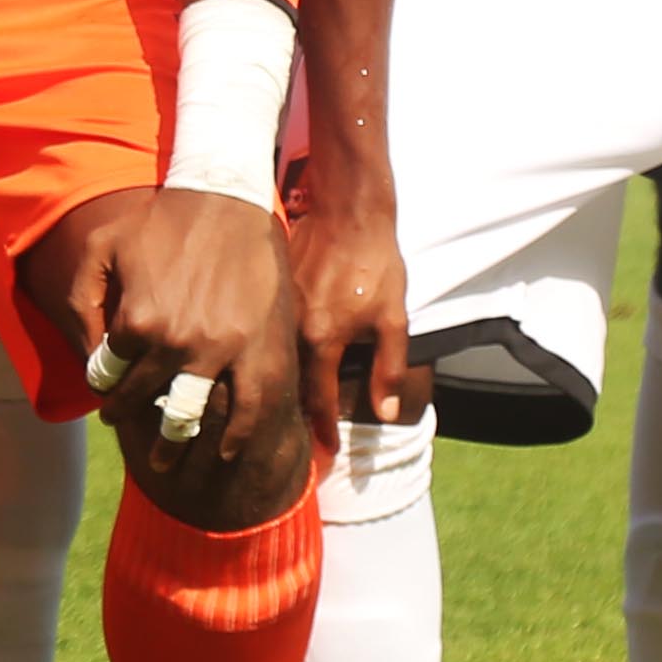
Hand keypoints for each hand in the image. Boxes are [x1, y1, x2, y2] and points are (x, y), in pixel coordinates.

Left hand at [36, 187, 296, 476]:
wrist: (225, 196)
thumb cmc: (160, 221)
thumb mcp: (101, 248)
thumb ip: (81, 301)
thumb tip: (86, 356)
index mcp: (136, 320)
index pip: (108, 375)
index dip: (105, 386)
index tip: (108, 392)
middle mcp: (176, 342)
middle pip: (144, 399)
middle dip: (128, 415)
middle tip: (124, 422)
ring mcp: (221, 350)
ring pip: (190, 416)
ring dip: (173, 442)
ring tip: (165, 458)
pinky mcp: (260, 350)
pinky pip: (248, 410)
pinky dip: (234, 437)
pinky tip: (223, 450)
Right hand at [285, 171, 423, 435]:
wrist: (348, 210)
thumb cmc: (376, 263)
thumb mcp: (393, 317)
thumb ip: (389, 368)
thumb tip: (386, 412)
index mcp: (322, 338)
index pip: (318, 400)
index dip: (324, 430)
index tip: (329, 451)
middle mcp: (291, 328)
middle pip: (286, 384)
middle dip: (293, 414)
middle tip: (299, 438)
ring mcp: (275, 308)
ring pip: (273, 358)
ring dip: (279, 383)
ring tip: (284, 407)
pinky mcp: (269, 291)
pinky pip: (268, 332)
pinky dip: (271, 352)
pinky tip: (277, 360)